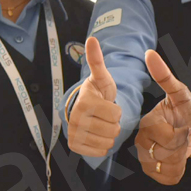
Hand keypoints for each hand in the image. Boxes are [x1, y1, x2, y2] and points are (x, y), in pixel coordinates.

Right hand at [66, 37, 121, 157]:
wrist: (83, 109)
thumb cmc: (98, 92)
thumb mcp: (102, 78)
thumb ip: (97, 60)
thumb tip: (92, 38)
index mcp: (85, 103)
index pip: (116, 114)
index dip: (117, 110)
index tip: (108, 104)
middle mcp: (76, 119)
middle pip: (113, 130)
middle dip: (113, 123)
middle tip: (105, 116)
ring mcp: (74, 134)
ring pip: (108, 142)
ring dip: (109, 135)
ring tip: (101, 124)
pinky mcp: (75, 147)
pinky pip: (100, 152)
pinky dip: (103, 146)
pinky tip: (97, 135)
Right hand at [136, 50, 190, 184]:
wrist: (190, 132)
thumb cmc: (185, 112)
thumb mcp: (180, 93)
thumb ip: (164, 76)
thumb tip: (149, 53)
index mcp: (147, 122)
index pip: (165, 136)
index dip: (181, 135)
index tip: (185, 127)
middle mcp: (141, 141)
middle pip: (165, 154)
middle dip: (181, 148)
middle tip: (185, 138)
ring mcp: (144, 158)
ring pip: (165, 167)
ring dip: (181, 160)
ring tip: (183, 148)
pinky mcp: (151, 171)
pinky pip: (167, 179)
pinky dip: (178, 172)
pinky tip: (181, 161)